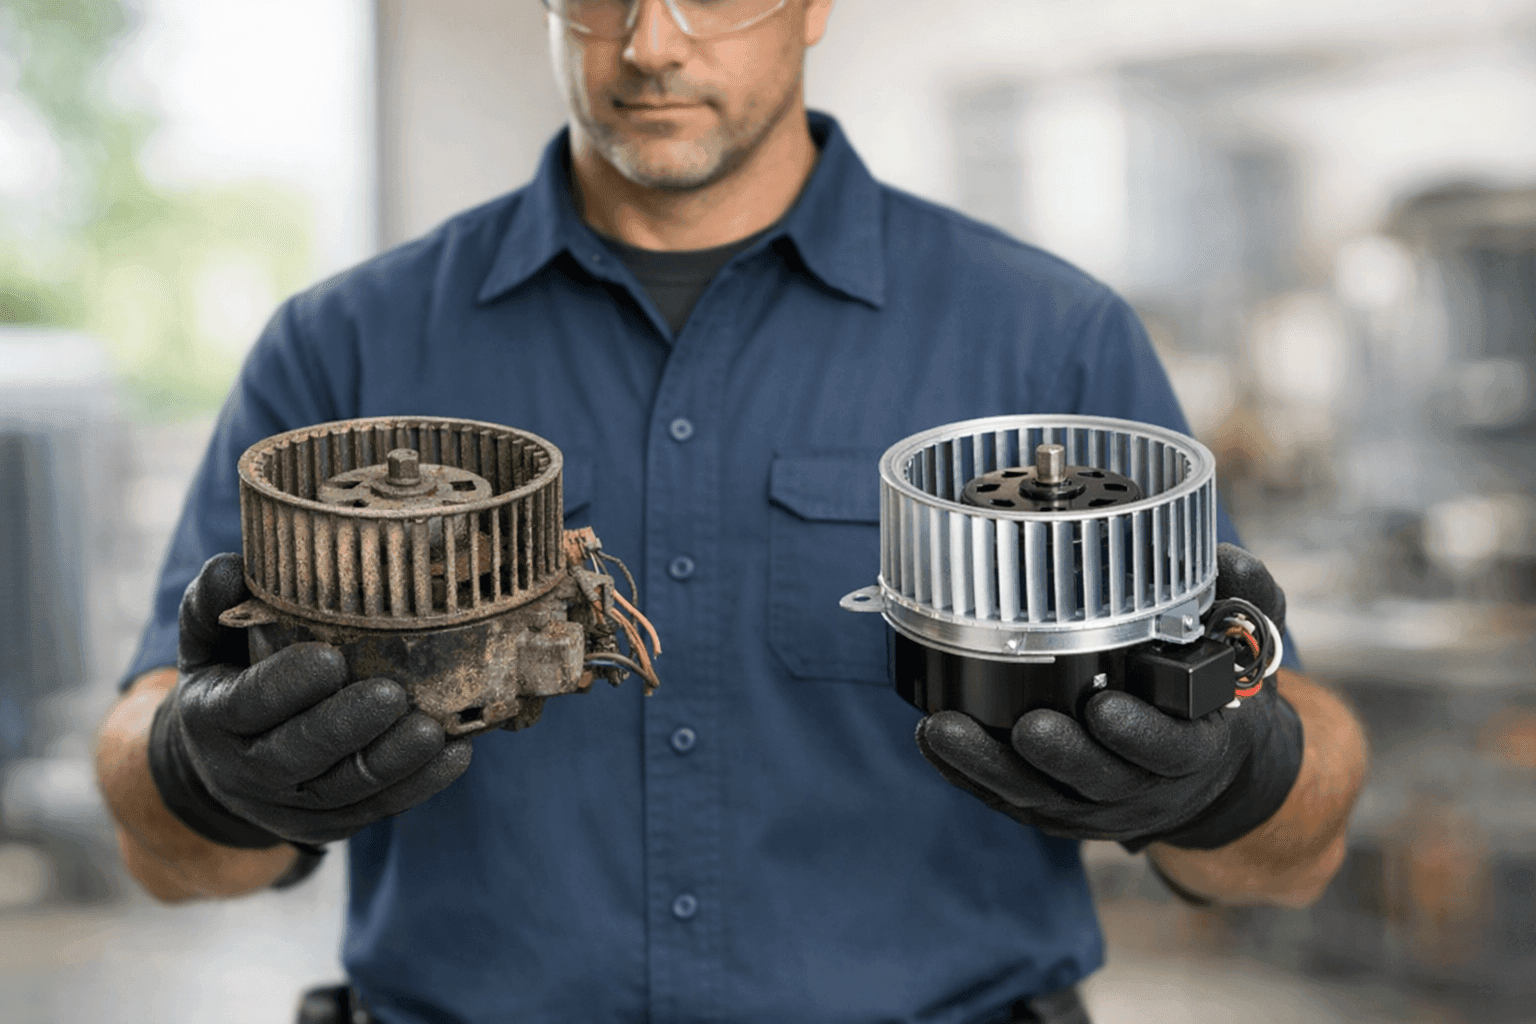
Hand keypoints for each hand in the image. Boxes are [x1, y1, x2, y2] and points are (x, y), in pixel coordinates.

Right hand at [147, 553, 471, 848]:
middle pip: (297, 755)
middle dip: (347, 727)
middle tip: (393, 694)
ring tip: (434, 729)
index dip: (287, 685)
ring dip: (394, 761)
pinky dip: (420, 784)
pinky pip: (379, 808)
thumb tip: (233, 565)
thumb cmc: (233, 678)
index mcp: (212, 718)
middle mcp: (245, 772)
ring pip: (345, 789)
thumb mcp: (210, 642)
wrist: (229, 761)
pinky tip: (455, 753)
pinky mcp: (331, 825)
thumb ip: (213, 604)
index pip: (248, 705)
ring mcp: (290, 806)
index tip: (331, 658)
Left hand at [915, 544, 1303, 849]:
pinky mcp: (1051, 807)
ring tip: (944, 729)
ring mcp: (1091, 803)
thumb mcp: (1247, 648)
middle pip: (1096, 780)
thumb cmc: (1213, 696)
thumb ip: (1245, 603)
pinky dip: (967, 773)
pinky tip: (934, 741)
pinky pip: (1004, 796)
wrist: (1206, 769)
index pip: (1171, 750)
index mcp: (1195, 747)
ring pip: (1037, 794)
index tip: (1104, 708)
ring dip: (988, 766)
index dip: (1139, 734)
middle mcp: (1142, 784)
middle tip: (1026, 726)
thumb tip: (1225, 560)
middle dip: (1059, 756)